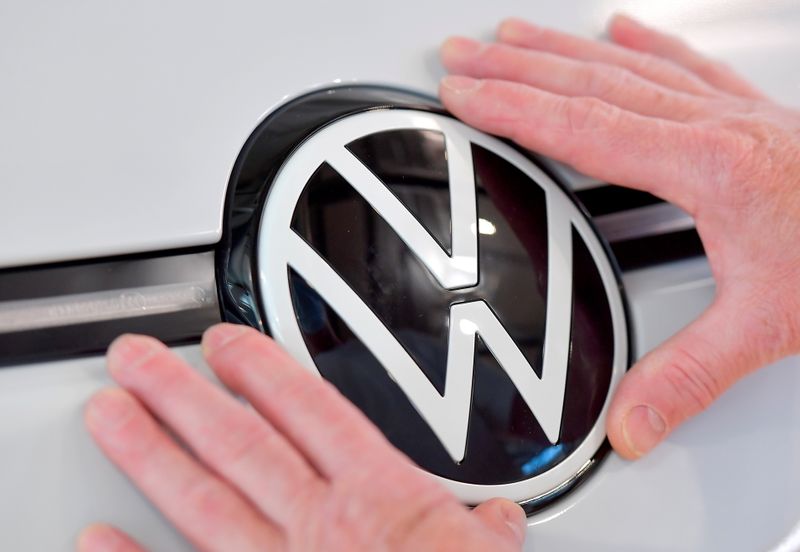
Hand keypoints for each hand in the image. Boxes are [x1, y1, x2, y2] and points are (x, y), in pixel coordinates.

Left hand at [78, 325, 525, 550]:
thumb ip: (487, 533)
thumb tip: (499, 520)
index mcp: (379, 498)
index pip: (309, 412)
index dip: (262, 370)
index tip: (224, 344)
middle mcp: (320, 526)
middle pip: (239, 444)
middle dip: (181, 395)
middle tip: (134, 360)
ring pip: (202, 501)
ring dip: (150, 454)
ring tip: (109, 415)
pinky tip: (97, 541)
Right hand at [438, 15, 799, 457]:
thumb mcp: (769, 326)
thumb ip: (688, 376)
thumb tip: (629, 422)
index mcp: (709, 166)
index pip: (584, 128)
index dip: (515, 108)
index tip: (466, 94)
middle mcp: (715, 125)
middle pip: (590, 83)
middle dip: (514, 67)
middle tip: (461, 55)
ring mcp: (732, 112)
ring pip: (625, 66)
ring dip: (559, 49)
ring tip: (512, 36)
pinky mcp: (748, 113)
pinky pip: (682, 64)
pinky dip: (642, 44)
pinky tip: (619, 29)